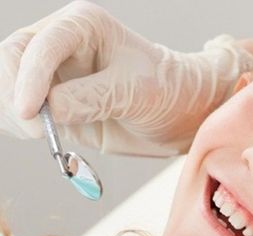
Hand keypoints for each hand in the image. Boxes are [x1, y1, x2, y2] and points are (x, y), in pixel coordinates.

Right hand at [0, 1, 252, 155]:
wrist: (179, 114)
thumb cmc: (167, 91)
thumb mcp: (135, 92)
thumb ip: (92, 98)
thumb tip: (48, 111)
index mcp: (84, 26)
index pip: (42, 45)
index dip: (29, 77)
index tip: (30, 112)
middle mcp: (63, 45)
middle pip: (13, 59)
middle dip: (15, 94)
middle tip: (35, 130)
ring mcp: (56, 75)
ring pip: (10, 85)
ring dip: (13, 113)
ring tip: (41, 135)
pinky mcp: (55, 103)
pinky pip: (23, 111)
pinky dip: (21, 126)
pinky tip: (42, 136)